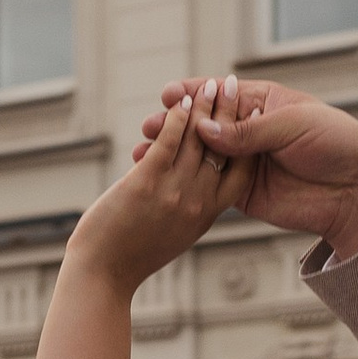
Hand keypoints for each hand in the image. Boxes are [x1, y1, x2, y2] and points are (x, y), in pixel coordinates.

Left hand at [72, 87, 247, 288]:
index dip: (249, 142)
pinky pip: (168, 142)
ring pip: (197, 140)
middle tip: (233, 85)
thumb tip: (194, 198)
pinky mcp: (146, 183)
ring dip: (204, 106)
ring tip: (208, 84)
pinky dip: (176, 117)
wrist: (103, 275)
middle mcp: (196, 202)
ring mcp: (172, 192)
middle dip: (229, 112)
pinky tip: (179, 100)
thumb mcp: (174, 237)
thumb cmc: (132, 258)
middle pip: (222, 148)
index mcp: (206, 216)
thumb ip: (189, 213)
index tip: (254, 116)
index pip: (241, 174)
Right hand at [141, 77, 357, 259]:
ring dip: (173, 153)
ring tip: (144, 152)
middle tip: (148, 126)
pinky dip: (186, 181)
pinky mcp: (243, 193)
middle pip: (205, 124)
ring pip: (201, 155)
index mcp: (264, 103)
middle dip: (175, 124)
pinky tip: (162, 178)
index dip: (193, 94)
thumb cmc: (337, 145)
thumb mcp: (293, 126)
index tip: (167, 96)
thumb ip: (247, 131)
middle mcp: (251, 131)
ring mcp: (245, 162)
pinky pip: (210, 184)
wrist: (357, 193)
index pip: (220, 95)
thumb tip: (203, 130)